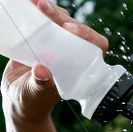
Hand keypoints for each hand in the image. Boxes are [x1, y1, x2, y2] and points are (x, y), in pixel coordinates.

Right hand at [1, 0, 108, 122]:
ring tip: (38, 5)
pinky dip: (39, 10)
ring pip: (61, 20)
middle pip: (75, 29)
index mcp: (79, 69)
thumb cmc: (32, 102)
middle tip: (46, 10)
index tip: (71, 30)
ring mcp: (57, 44)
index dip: (87, 36)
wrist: (19, 99)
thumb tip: (41, 71)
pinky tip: (31, 3)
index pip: (94, 48)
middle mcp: (71, 55)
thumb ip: (39, 85)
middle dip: (62, 17)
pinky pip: (44, 20)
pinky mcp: (42, 38)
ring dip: (51, 11)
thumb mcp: (35, 95)